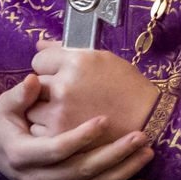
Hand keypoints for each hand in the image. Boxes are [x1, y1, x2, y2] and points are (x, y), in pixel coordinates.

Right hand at [0, 74, 154, 179]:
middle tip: (140, 136)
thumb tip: (34, 79)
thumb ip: (20, 95)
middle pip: (81, 171)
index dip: (80, 136)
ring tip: (148, 152)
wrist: (7, 159)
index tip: (105, 119)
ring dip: (124, 172)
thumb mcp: (6, 108)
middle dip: (113, 154)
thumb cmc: (11, 126)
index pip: (55, 150)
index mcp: (22, 156)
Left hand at [28, 39, 159, 140]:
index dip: (50, 68)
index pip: (39, 60)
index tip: (62, 75)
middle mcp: (64, 84)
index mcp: (76, 61)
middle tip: (66, 96)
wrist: (148, 121)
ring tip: (68, 112)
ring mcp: (59, 111)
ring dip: (44, 110)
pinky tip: (68, 126)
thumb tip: (39, 44)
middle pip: (33, 84)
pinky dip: (49, 129)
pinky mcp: (59, 135)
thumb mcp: (103, 60)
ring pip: (32, 108)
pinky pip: (38, 129)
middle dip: (45, 89)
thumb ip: (67, 51)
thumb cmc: (127, 88)